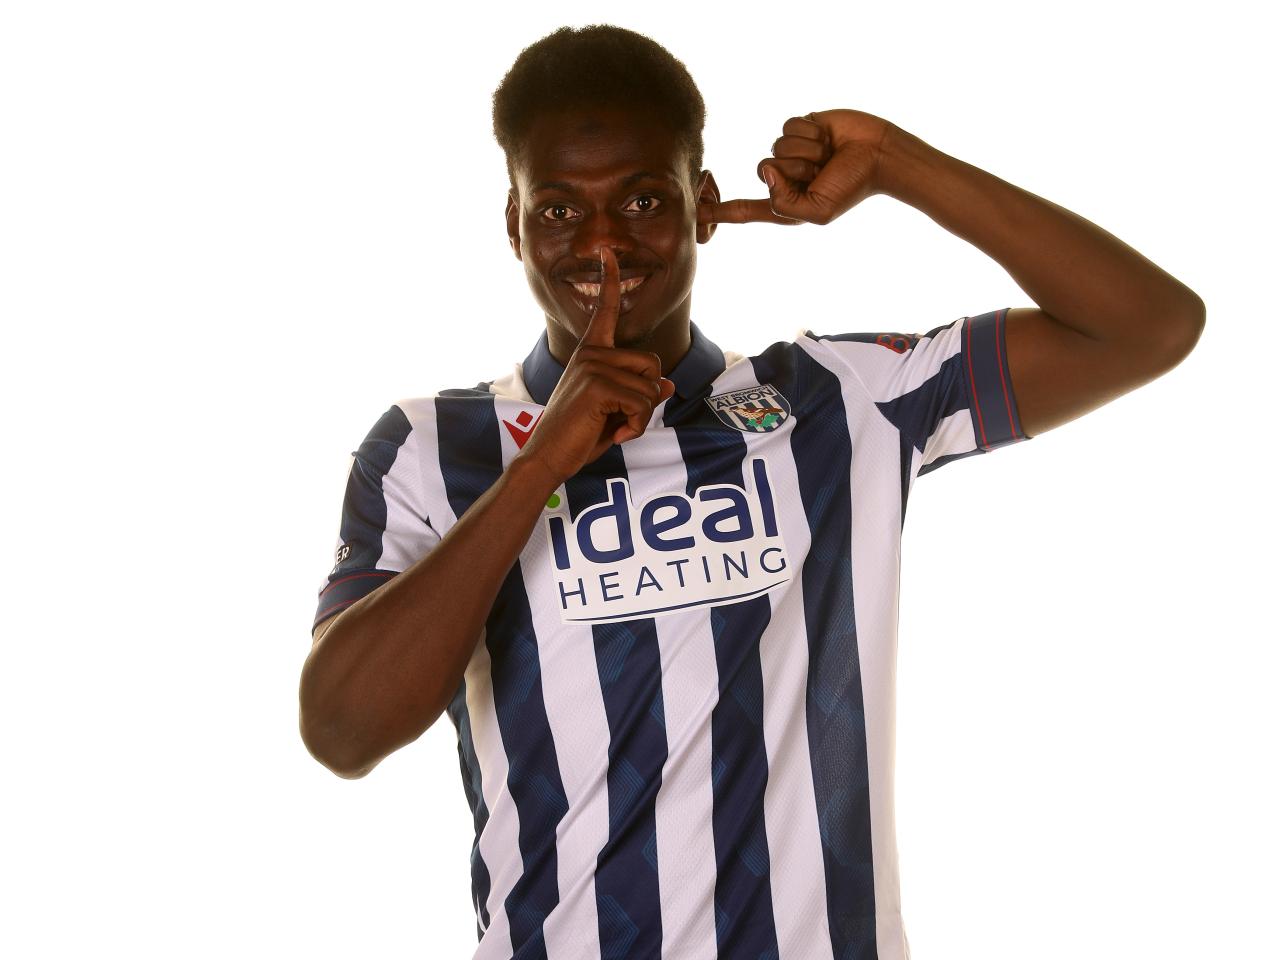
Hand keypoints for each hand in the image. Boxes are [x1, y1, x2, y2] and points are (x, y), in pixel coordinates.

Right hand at [514, 247, 675, 485]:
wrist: (548, 457)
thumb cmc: (578, 436)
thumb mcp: (616, 411)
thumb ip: (639, 394)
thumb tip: (668, 384)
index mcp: (590, 353)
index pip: (605, 311)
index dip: (609, 279)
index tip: (607, 251)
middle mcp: (591, 353)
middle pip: (652, 363)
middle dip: (647, 397)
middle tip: (620, 418)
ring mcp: (594, 366)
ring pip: (651, 386)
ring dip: (641, 416)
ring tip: (613, 427)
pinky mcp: (598, 384)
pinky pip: (643, 403)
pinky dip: (636, 426)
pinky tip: (616, 434)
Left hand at [698, 109, 894, 226]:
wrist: (880, 153)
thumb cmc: (853, 186)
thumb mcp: (817, 211)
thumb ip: (784, 202)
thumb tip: (766, 170)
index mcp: (785, 203)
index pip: (745, 210)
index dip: (719, 213)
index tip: (694, 215)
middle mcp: (784, 177)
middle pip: (764, 168)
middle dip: (796, 168)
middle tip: (823, 170)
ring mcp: (791, 151)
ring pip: (777, 145)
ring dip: (806, 150)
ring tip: (829, 155)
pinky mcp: (799, 127)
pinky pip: (788, 126)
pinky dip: (810, 132)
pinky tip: (828, 137)